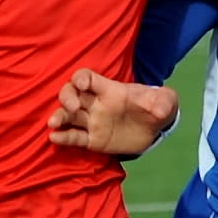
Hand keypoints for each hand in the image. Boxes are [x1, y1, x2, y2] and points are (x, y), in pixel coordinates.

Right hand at [48, 68, 177, 157]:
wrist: (154, 129)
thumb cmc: (156, 107)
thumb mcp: (165, 101)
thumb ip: (162, 102)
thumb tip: (159, 109)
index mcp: (110, 90)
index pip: (89, 78)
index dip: (82, 78)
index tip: (82, 84)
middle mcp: (96, 104)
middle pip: (72, 94)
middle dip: (68, 97)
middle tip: (71, 107)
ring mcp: (92, 122)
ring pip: (69, 116)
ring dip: (59, 118)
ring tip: (53, 124)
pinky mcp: (92, 139)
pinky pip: (75, 137)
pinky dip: (64, 137)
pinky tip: (54, 138)